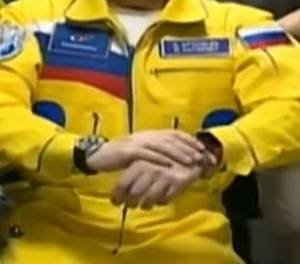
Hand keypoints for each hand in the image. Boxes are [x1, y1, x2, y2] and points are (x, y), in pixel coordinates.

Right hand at [85, 130, 205, 172]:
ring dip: (178, 153)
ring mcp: (137, 142)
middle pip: (171, 139)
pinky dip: (158, 159)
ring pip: (162, 145)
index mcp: (150, 134)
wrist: (97, 155)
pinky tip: (168, 165)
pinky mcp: (128, 151)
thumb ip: (154, 153)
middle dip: (188, 147)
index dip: (189, 140)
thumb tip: (172, 159)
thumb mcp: (139, 152)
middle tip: (202, 156)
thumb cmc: (119, 156)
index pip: (174, 133)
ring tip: (191, 161)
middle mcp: (146, 135)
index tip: (202, 148)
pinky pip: (146, 154)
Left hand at [112, 160, 202, 209]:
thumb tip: (119, 188)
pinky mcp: (177, 183)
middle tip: (130, 206)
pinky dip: (161, 201)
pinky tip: (160, 199)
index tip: (116, 201)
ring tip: (145, 205)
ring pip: (149, 200)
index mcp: (140, 162)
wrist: (193, 156)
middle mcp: (150, 169)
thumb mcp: (148, 161)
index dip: (118, 195)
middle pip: (134, 193)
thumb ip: (134, 172)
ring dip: (145, 205)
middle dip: (130, 202)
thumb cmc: (166, 160)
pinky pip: (164, 200)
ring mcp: (164, 176)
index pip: (123, 182)